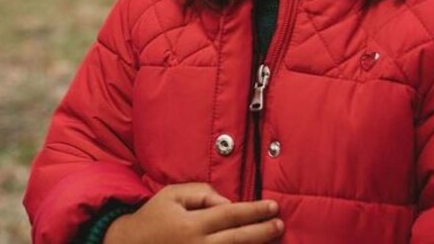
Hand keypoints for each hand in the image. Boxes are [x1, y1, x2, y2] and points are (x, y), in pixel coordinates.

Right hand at [104, 183, 282, 243]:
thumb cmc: (153, 217)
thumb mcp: (172, 195)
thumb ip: (201, 193)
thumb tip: (228, 203)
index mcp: (192, 224)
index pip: (231, 215)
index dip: (254, 211)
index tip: (273, 207)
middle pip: (239, 239)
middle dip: (263, 232)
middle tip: (280, 224)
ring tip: (273, 238)